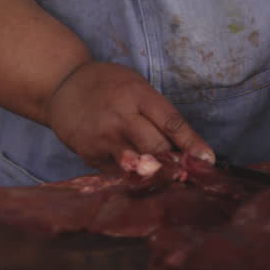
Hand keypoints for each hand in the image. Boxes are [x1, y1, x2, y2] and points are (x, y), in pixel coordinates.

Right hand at [45, 62, 214, 171]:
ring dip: (156, 175)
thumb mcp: (135, 86)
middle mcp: (121, 116)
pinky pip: (118, 171)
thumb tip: (186, 147)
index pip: (171, 122)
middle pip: (156, 147)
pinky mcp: (90, 154)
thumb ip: (157, 112)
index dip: (191, 143)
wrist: (62, 87)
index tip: (207, 160)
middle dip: (175, 164)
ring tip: (168, 183)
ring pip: (138, 164)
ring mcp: (103, 138)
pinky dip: (132, 176)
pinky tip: (139, 177)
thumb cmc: (107, 85)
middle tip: (190, 176)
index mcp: (137, 94)